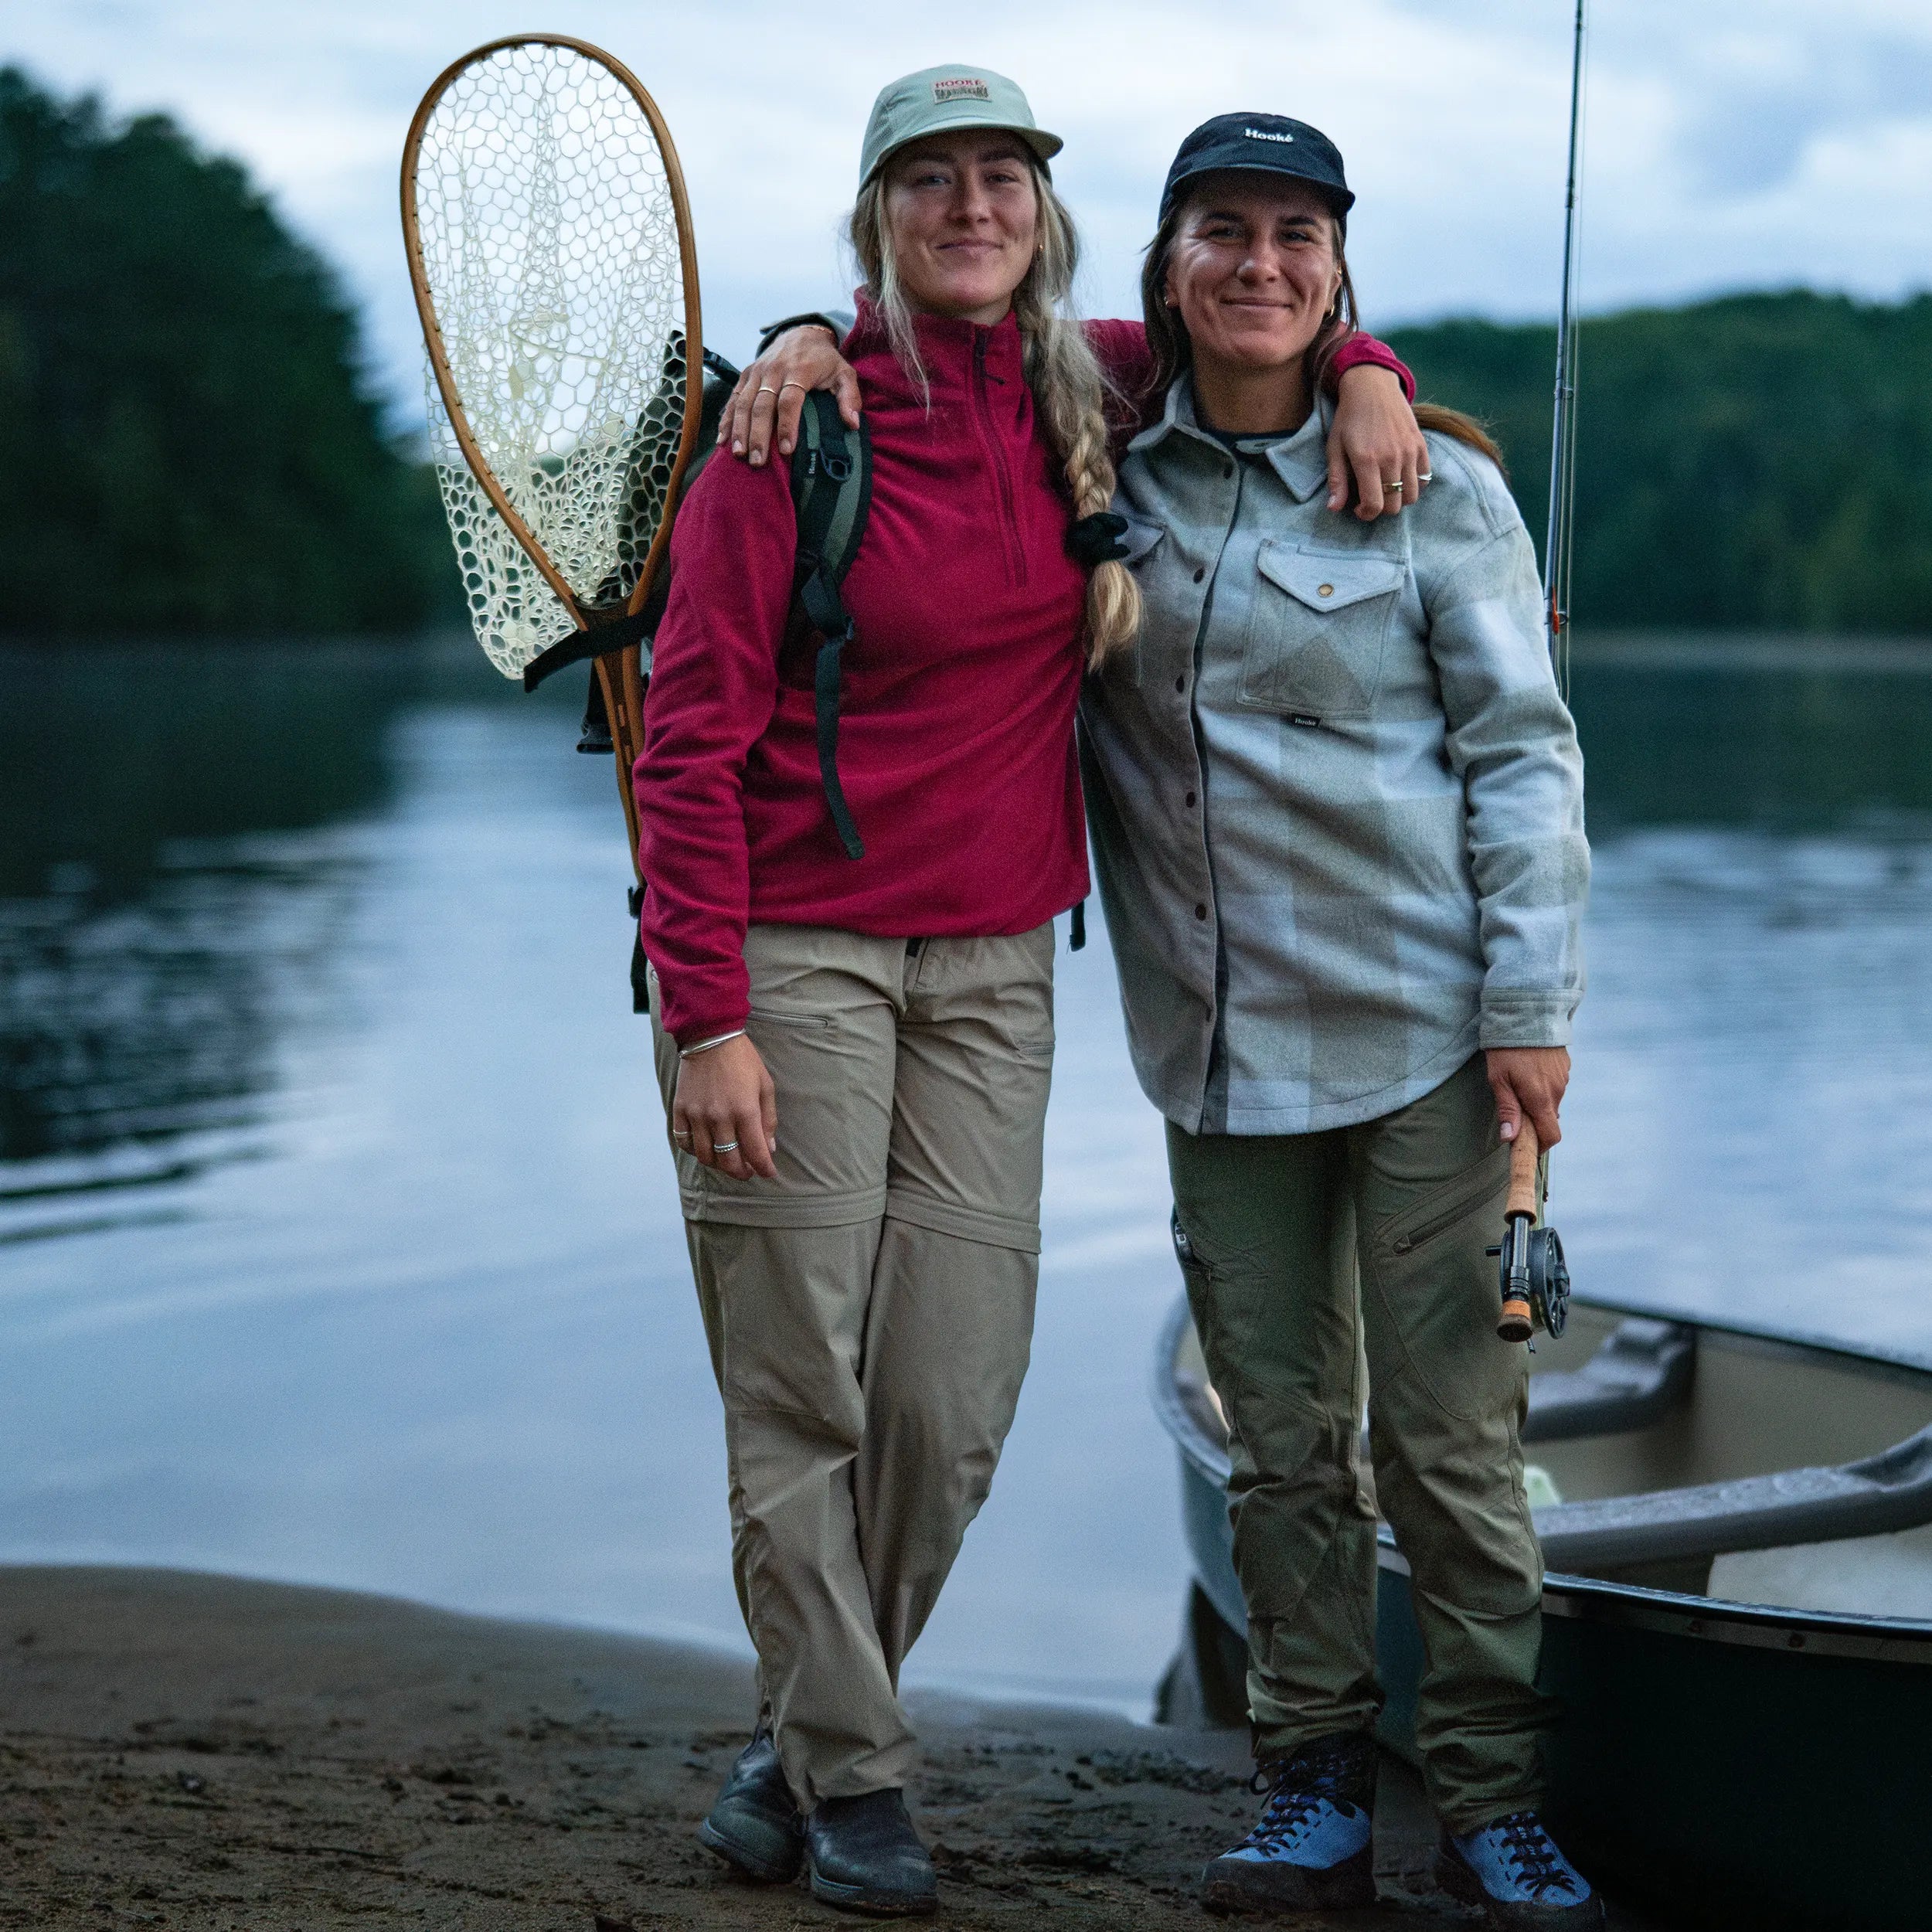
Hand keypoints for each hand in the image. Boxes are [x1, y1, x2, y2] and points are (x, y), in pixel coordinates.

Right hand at [672, 1035, 778, 1180]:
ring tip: (728, 1160)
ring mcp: (697, 1116)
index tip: (768, 1173)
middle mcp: (719, 1118)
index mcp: (745, 1111)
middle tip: (748, 1170)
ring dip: (719, 1165)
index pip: (756, 1153)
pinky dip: (695, 1151)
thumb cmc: (743, 1060)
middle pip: (729, 1162)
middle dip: (742, 1172)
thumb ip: (768, 1119)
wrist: (710, 1037)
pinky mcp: (680, 1110)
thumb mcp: (765, 1086)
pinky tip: (706, 1147)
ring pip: (706, 1157)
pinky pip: (684, 1142)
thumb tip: (768, 1148)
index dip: (764, 1168)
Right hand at [719, 327, 861, 467]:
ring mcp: (757, 372)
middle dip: (758, 435)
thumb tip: (852, 423)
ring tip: (738, 454)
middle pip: (762, 406)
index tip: (786, 450)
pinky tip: (722, 439)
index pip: (789, 401)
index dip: (786, 426)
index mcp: (799, 370)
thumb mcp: (844, 373)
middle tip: (758, 462)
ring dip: (739, 430)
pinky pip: (734, 398)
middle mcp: (774, 370)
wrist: (801, 332)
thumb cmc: (824, 360)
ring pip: (744, 403)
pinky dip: (727, 418)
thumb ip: (849, 397)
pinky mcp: (746, 374)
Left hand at [1327, 365, 1430, 520]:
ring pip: (1412, 495)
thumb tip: (1334, 509)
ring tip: (1386, 488)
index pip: (1374, 505)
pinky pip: (1425, 478)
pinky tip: (1400, 478)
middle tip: (1371, 497)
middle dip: (1381, 509)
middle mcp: (1391, 458)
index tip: (1359, 508)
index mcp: (1366, 460)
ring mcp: (1409, 451)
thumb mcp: (1334, 448)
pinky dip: (1414, 485)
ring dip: (1398, 499)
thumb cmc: (1349, 419)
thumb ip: (1336, 480)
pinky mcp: (1420, 445)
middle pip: (1394, 505)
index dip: (1366, 514)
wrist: (1372, 387)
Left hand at [1485, 1046, 1569, 1150]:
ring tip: (1517, 1083)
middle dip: (1533, 1121)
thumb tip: (1510, 1138)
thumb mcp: (1499, 1078)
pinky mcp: (1564, 1066)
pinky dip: (1543, 1086)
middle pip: (1548, 1118)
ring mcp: (1563, 1078)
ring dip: (1537, 1101)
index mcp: (1541, 1098)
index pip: (1551, 1135)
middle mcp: (1557, 1091)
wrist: (1528, 1014)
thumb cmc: (1507, 1048)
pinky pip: (1555, 1085)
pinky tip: (1528, 1071)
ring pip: (1551, 1101)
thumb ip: (1507, 1109)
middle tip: (1512, 1108)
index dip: (1540, 1146)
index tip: (1524, 1144)